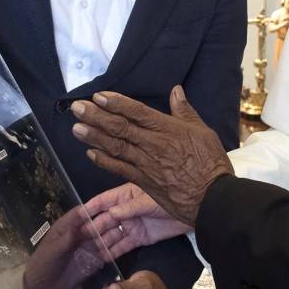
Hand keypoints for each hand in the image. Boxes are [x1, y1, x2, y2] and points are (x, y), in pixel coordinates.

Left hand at [24, 204, 121, 288]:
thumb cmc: (43, 265)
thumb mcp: (52, 251)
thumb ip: (66, 240)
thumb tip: (79, 229)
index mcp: (66, 227)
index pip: (81, 213)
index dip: (93, 209)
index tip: (107, 206)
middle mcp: (79, 234)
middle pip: (95, 224)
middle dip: (108, 221)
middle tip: (123, 218)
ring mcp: (88, 247)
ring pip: (103, 237)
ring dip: (114, 234)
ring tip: (127, 230)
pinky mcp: (94, 260)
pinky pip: (106, 252)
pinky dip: (114, 249)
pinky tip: (124, 246)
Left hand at [71, 85, 232, 225]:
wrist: (212, 198)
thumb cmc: (211, 163)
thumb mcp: (203, 131)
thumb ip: (185, 111)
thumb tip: (176, 90)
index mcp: (168, 129)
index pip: (136, 112)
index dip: (116, 103)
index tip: (98, 96)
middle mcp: (152, 144)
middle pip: (120, 127)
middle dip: (96, 116)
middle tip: (77, 108)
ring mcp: (146, 164)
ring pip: (115, 147)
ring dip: (93, 136)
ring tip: (76, 127)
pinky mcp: (143, 181)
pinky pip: (119, 169)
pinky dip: (104, 161)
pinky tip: (90, 153)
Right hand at [85, 183, 190, 257]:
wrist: (193, 211)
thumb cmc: (169, 198)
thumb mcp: (147, 201)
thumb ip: (128, 208)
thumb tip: (110, 213)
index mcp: (125, 194)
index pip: (102, 201)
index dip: (89, 209)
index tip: (76, 218)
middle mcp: (125, 209)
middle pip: (105, 220)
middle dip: (92, 230)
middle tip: (79, 241)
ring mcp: (132, 224)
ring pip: (112, 234)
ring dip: (100, 243)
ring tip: (86, 253)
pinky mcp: (140, 238)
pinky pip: (123, 245)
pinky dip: (113, 252)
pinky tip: (101, 258)